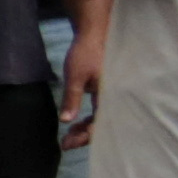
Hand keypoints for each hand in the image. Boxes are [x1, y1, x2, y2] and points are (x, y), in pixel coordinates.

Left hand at [60, 20, 104, 148]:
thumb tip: (65, 121)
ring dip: (85, 128)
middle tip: (65, 144)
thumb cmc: (85, 53)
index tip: (67, 144)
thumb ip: (71, 98)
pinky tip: (76, 121)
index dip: (84, 137)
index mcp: (108, 95)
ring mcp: (109, 94)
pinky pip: (99, 110)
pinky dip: (88, 118)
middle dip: (83, 136)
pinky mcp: (105, 90)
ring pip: (100, 118)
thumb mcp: (75, 76)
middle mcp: (113, 97)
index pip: (99, 124)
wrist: (93, 33)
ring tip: (68, 135)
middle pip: (101, 125)